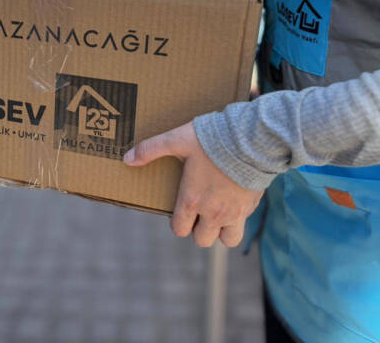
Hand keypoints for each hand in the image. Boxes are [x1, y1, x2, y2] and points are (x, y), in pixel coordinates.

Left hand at [124, 122, 262, 246]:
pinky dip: (238, 217)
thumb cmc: (212, 139)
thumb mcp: (177, 140)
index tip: (180, 211)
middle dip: (198, 230)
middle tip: (199, 212)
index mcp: (192, 200)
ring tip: (218, 214)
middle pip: (203, 240)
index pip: (180, 230)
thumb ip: (151, 150)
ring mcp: (235, 212)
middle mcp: (213, 212)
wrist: (252, 139)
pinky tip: (234, 198)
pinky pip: (244, 223)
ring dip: (221, 231)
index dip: (178, 223)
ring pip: (228, 240)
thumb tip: (127, 159)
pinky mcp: (252, 206)